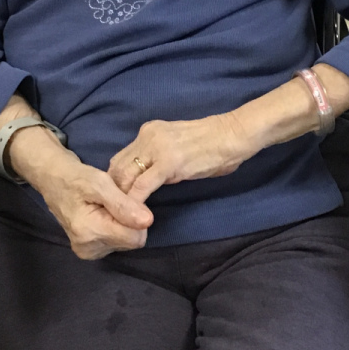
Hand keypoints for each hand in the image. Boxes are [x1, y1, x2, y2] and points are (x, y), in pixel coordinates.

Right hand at [23, 153, 153, 260]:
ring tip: (106, 206)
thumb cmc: (75, 177)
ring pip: (126, 243)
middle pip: (131, 241)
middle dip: (128, 220)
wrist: (53, 180)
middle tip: (113, 201)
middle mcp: (88, 249)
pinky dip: (115, 228)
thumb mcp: (100, 183)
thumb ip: (124, 204)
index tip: (125, 199)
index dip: (136, 216)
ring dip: (122, 223)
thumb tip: (148, 221)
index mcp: (89, 232)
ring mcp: (88, 252)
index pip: (135, 237)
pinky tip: (103, 214)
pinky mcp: (89, 252)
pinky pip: (116, 243)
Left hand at [107, 115, 249, 203]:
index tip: (118, 200)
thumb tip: (149, 180)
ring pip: (125, 176)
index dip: (116, 182)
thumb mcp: (177, 148)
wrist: (233, 134)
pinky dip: (135, 202)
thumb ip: (160, 160)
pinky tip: (136, 215)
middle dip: (115, 192)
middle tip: (118, 213)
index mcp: (149, 132)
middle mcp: (147, 136)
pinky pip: (142, 186)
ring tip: (125, 217)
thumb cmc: (213, 145)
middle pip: (117, 167)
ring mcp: (156, 148)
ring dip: (122, 199)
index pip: (121, 158)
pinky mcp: (168, 163)